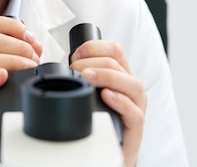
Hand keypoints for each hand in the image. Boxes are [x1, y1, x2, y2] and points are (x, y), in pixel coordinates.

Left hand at [70, 40, 145, 166]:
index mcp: (120, 75)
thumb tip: (59, 68)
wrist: (110, 148)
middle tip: (74, 69)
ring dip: (106, 76)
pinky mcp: (136, 127)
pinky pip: (135, 113)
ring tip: (87, 77)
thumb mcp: (90, 92)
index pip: (114, 50)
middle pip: (119, 64)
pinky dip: (121, 101)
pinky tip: (107, 96)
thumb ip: (82, 77)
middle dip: (92, 62)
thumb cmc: (99, 118)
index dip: (93, 47)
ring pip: (132, 84)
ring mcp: (136, 106)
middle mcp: (130, 87)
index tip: (75, 55)